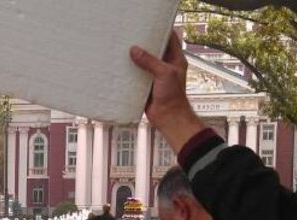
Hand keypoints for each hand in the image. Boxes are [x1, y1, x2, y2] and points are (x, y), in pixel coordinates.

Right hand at [130, 31, 205, 152]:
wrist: (168, 118)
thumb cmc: (173, 97)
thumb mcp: (164, 74)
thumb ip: (150, 61)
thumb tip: (135, 50)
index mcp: (175, 59)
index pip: (170, 39)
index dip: (161, 30)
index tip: (149, 25)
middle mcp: (165, 66)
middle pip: (154, 49)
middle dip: (144, 43)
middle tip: (133, 36)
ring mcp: (155, 75)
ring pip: (144, 62)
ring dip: (135, 57)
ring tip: (124, 48)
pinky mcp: (145, 85)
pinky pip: (136, 75)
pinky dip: (130, 71)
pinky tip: (121, 66)